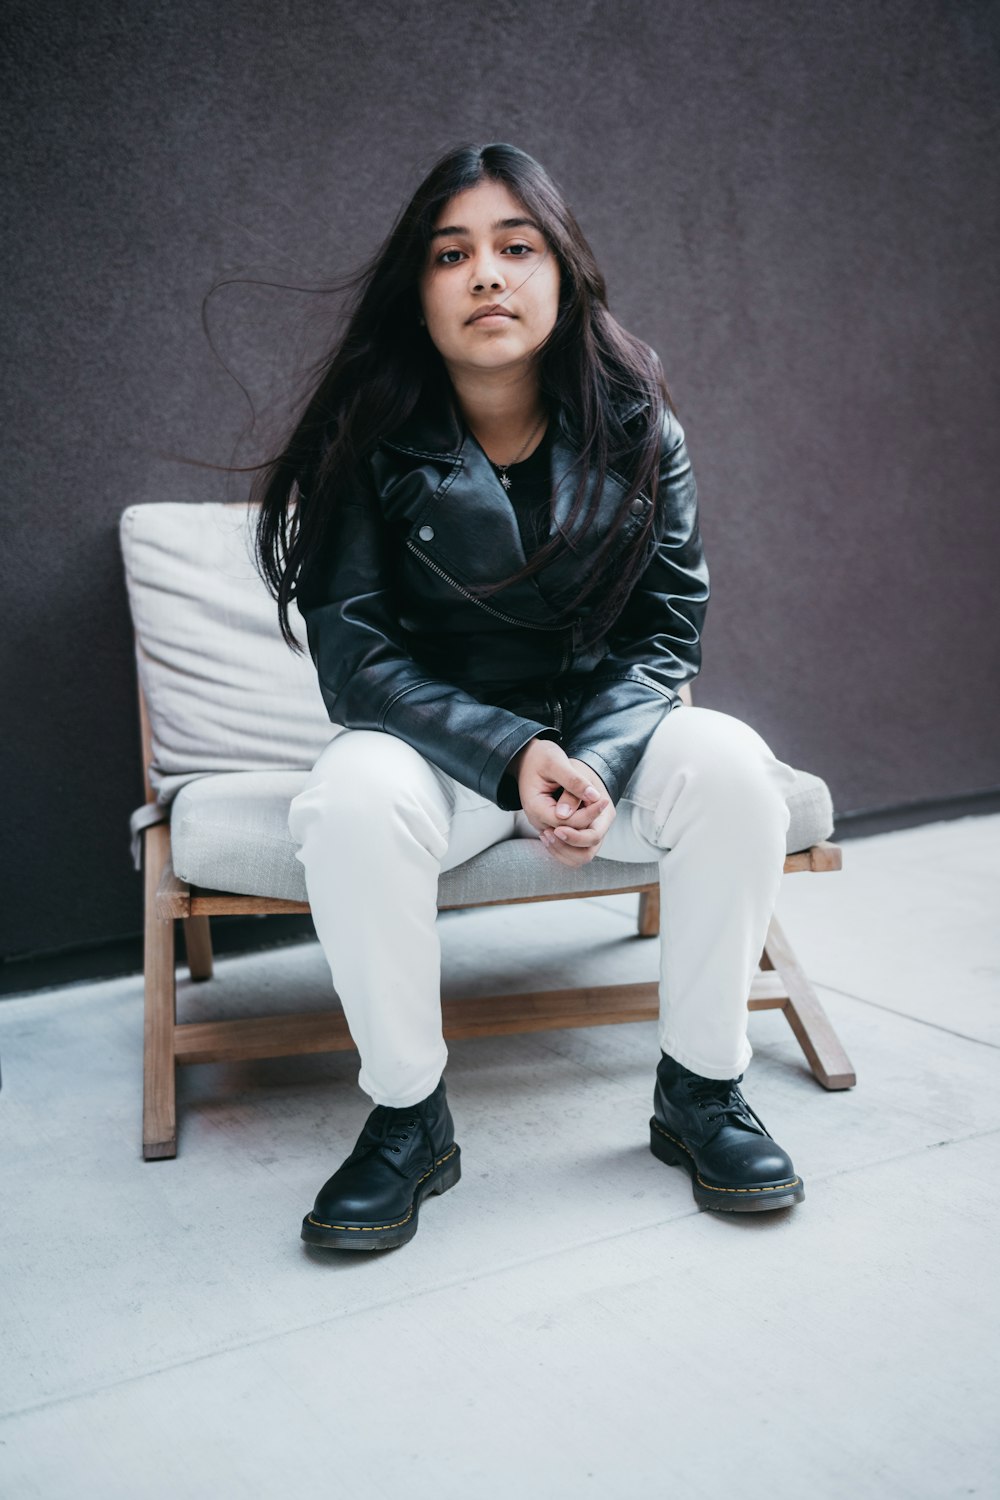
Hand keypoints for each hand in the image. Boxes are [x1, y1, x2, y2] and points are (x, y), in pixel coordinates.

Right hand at [512, 739, 615, 866]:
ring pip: (570, 850)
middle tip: (603, 802)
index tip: (604, 799)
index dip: (588, 813)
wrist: (528, 760)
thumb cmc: (541, 758)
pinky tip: (591, 813)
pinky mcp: (553, 827)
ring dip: (588, 836)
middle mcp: (540, 823)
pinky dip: (583, 836)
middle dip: (589, 826)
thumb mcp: (556, 762)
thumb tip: (593, 797)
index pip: (567, 822)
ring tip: (597, 808)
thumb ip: (573, 781)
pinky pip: (569, 845)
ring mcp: (545, 828)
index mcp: (536, 808)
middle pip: (569, 840)